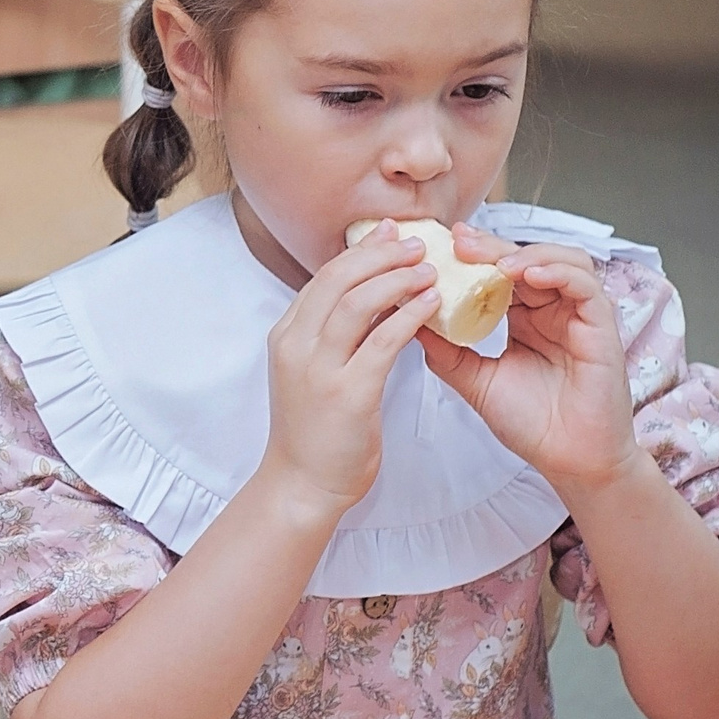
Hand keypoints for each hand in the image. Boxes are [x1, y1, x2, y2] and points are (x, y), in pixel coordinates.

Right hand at [255, 225, 442, 512]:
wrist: (302, 485)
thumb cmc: (316, 432)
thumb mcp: (313, 372)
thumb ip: (332, 335)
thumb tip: (369, 295)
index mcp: (287, 336)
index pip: (323, 277)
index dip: (360, 250)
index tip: (391, 234)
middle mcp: (296, 346)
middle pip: (337, 278)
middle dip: (381, 253)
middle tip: (417, 243)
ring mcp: (318, 369)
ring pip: (357, 301)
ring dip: (397, 278)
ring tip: (429, 268)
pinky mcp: (347, 393)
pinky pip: (382, 341)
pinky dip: (409, 316)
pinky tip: (431, 304)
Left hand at [418, 229, 639, 494]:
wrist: (569, 461)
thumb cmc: (532, 424)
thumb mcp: (476, 381)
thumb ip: (447, 351)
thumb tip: (408, 320)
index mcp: (524, 318)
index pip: (500, 272)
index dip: (474, 255)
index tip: (442, 247)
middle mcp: (553, 309)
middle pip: (526, 258)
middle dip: (491, 247)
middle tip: (460, 243)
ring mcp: (579, 314)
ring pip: (560, 260)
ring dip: (526, 254)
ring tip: (494, 262)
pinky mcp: (602, 324)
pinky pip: (585, 285)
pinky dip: (558, 272)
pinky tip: (529, 276)